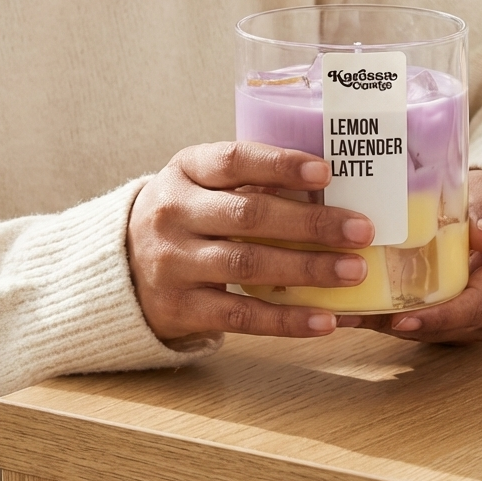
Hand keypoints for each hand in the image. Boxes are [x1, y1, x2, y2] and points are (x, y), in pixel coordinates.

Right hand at [126, 142, 372, 343]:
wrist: (120, 267)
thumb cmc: (187, 216)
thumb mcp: (203, 185)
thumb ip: (252, 184)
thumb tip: (331, 189)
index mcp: (186, 170)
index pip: (234, 160)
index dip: (281, 164)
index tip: (326, 172)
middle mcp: (174, 213)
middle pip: (249, 215)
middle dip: (311, 224)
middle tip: (361, 230)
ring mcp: (173, 262)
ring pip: (247, 265)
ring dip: (307, 269)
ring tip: (354, 271)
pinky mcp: (180, 308)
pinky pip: (240, 315)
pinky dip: (286, 320)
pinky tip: (324, 321)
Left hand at [340, 170, 481, 343]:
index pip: (478, 304)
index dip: (440, 316)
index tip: (402, 319)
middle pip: (455, 326)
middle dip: (410, 327)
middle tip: (364, 319)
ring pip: (441, 333)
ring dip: (400, 329)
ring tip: (357, 317)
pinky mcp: (465, 318)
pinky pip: (435, 328)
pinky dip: (403, 323)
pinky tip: (368, 313)